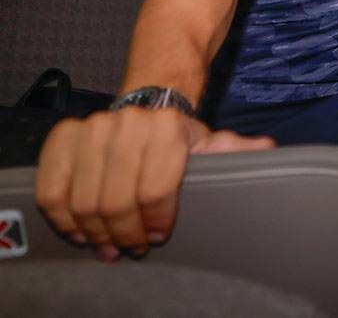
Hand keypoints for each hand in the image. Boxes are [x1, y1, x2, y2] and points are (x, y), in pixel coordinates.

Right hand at [34, 108, 273, 259]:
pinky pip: (53, 186)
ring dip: (93, 231)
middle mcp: (129, 123)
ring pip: (84, 197)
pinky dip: (62, 215)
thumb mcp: (211, 143)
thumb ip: (236, 152)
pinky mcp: (65, 137)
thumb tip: (266, 151)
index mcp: (168, 126)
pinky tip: (79, 230)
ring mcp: (93, 127)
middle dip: (125, 233)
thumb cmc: (180, 137)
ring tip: (107, 246)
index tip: (158, 237)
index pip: (156, 188)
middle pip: (117, 199)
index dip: (156, 221)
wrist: (148, 106)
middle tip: (132, 248)